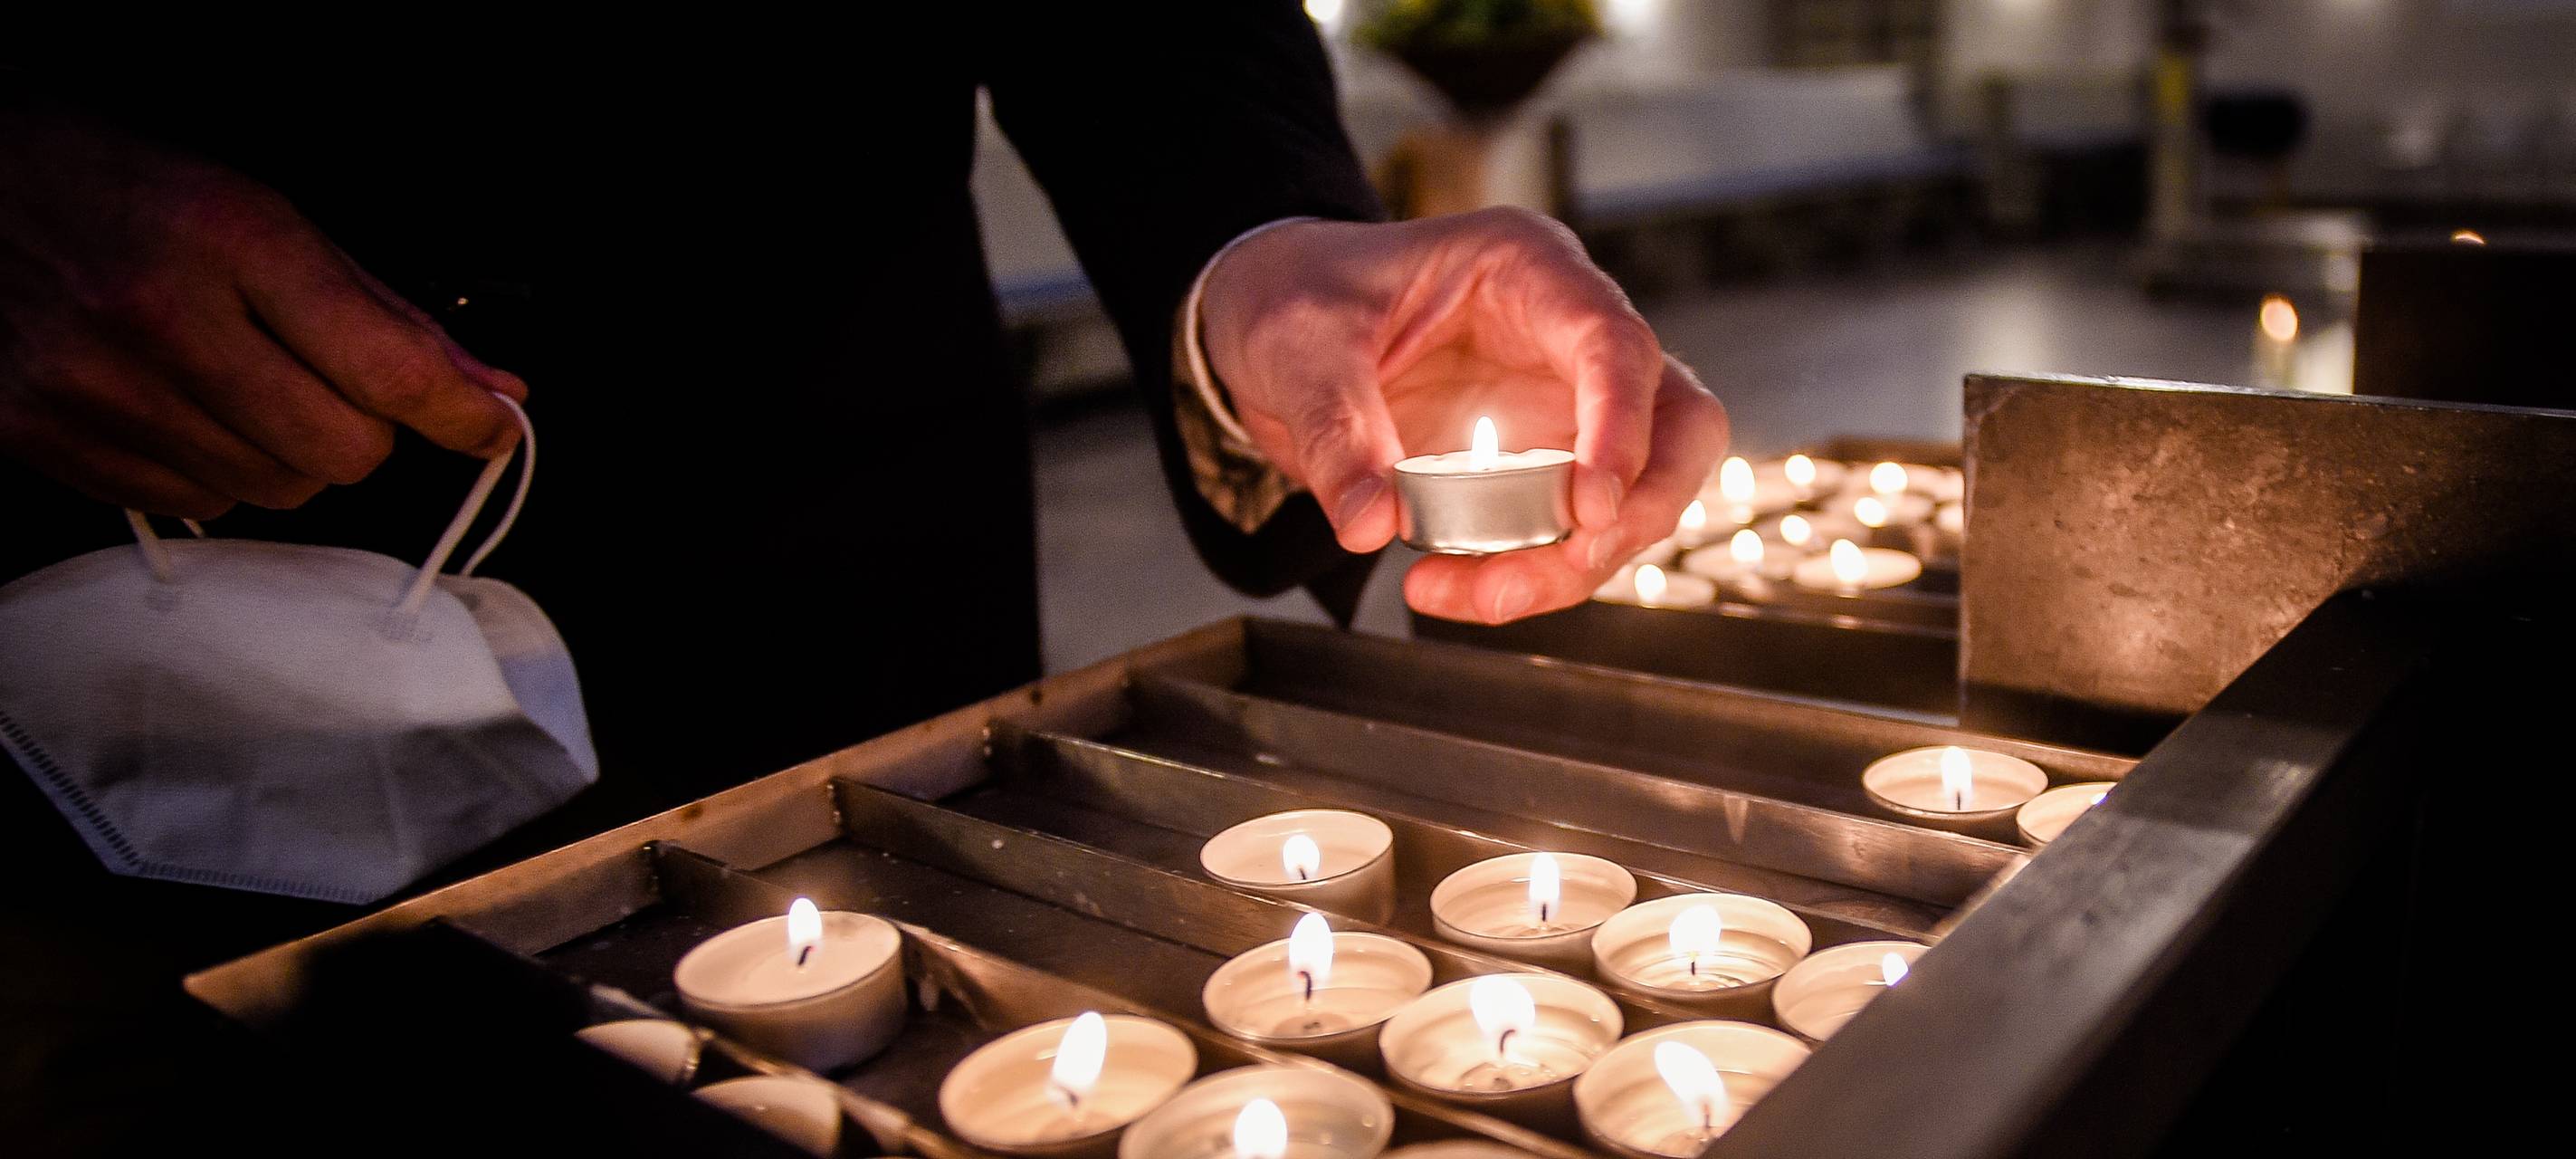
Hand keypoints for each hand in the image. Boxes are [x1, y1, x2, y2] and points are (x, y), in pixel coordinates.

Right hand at [0, 112, 525, 518]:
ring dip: (285, 452)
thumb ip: (382, 308)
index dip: (463, 413)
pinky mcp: (39, 433)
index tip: (495, 426)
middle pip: (342, 453)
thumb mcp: (255, 211)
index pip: (386, 366)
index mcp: (226, 239)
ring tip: (235, 382)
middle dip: (362, 432)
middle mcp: (159, 316)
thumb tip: (489, 387)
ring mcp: (93, 385)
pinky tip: (178, 406)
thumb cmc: (115, 188)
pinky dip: (212, 470)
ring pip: (275, 489)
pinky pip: (194, 503)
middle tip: (329, 384)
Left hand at [1199, 208, 1727, 622]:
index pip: (1614, 344)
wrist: (1271, 326)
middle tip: (1567, 561)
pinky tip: (1450, 587)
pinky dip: (1530, 574)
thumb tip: (1370, 525)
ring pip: (1635, 495)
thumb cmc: (1295, 300)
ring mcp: (1562, 405)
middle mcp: (1566, 337)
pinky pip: (1568, 534)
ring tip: (1475, 596)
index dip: (1622, 429)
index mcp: (1526, 270)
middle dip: (1636, 509)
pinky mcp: (1538, 466)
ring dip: (1574, 563)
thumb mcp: (1297, 347)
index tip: (1589, 510)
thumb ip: (1336, 431)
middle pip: (1674, 425)